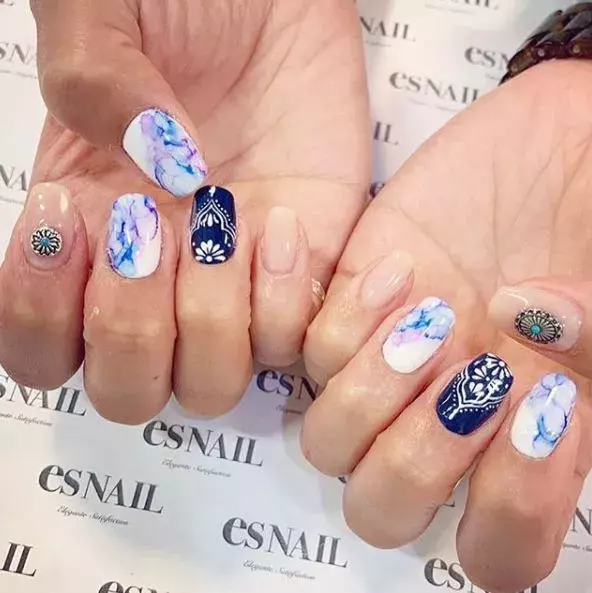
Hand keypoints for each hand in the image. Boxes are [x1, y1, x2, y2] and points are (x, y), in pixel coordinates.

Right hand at [0, 0, 369, 421]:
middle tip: (151, 233)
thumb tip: (159, 170)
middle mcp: (155, 277)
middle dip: (134, 328)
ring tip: (227, 217)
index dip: (44, 315)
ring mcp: (231, 284)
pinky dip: (287, 302)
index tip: (74, 221)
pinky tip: (285, 223)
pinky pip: (289, 343)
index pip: (40, 346)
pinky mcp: (300, 272)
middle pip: (128, 389)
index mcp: (82, 234)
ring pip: (210, 384)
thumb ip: (93, 85)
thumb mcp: (101, 15)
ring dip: (213, 320)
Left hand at [301, 61, 591, 592]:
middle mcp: (446, 412)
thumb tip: (528, 325)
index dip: (509, 511)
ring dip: (371, 391)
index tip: (541, 413)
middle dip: (417, 458)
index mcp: (523, 434)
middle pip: (382, 508)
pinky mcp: (350, 302)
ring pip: (328, 442)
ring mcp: (390, 361)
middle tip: (470, 376)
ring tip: (432, 314)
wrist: (552, 138)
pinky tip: (401, 268)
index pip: (494, 548)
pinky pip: (305, 348)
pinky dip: (346, 318)